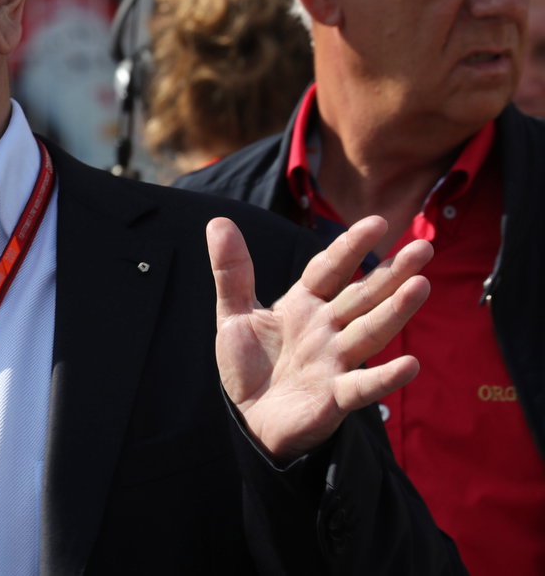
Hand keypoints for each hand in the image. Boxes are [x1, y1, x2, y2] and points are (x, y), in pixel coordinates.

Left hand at [208, 215, 431, 463]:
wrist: (250, 420)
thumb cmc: (249, 366)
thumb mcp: (234, 315)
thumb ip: (231, 272)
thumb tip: (218, 221)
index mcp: (303, 305)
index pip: (329, 270)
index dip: (350, 247)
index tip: (377, 222)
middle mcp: (326, 329)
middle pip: (362, 296)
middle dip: (391, 273)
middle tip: (424, 248)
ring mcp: (335, 362)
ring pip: (369, 332)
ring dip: (395, 312)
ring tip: (421, 287)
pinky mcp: (336, 397)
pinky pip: (363, 385)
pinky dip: (385, 378)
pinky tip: (410, 366)